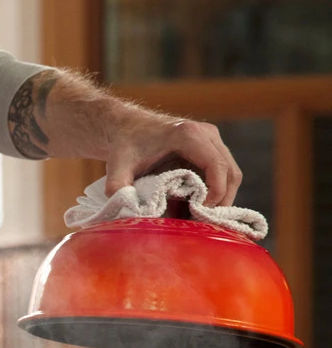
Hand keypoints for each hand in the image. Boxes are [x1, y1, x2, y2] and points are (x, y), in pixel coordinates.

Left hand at [103, 112, 242, 205]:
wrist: (128, 127)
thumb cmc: (125, 145)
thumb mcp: (118, 165)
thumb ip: (117, 185)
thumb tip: (121, 206)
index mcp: (188, 135)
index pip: (216, 165)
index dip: (215, 192)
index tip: (200, 211)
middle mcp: (206, 134)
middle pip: (230, 171)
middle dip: (221, 200)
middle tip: (202, 220)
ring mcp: (212, 140)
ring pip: (230, 173)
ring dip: (220, 198)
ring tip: (198, 216)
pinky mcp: (211, 148)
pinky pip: (223, 173)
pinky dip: (215, 192)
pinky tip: (195, 206)